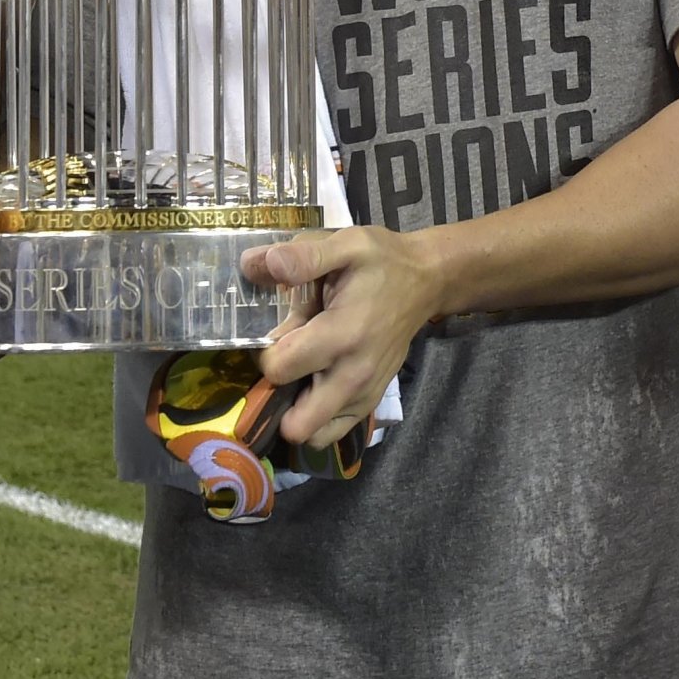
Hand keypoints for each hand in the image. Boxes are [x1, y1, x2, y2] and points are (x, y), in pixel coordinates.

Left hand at [239, 227, 446, 444]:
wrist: (426, 282)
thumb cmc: (382, 262)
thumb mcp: (346, 244)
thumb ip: (302, 256)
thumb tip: (251, 264)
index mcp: (342, 335)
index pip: (278, 369)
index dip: (264, 352)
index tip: (275, 332)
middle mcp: (354, 375)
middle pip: (296, 425)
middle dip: (276, 398)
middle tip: (282, 366)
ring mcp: (366, 395)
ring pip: (313, 434)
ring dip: (295, 411)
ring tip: (299, 375)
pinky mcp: (372, 402)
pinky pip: (332, 432)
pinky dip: (316, 417)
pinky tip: (315, 384)